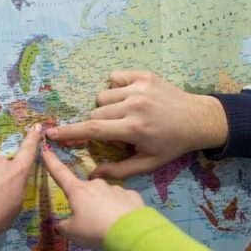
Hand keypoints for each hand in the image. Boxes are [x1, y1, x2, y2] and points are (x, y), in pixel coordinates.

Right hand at [41, 146, 144, 249]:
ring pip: (105, 197)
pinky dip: (121, 210)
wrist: (130, 234)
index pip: (60, 173)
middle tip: (91, 223)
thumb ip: (64, 227)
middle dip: (86, 204)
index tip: (45, 149)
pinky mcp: (132, 195)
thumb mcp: (72, 233)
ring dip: (104, 208)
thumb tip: (62, 225)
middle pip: (86, 191)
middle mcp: (97, 184)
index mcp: (78, 191)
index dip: (51, 162)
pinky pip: (122, 202)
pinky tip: (123, 222)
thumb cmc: (95, 231)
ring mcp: (116, 188)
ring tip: (108, 226)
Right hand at [45, 70, 227, 178]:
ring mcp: (139, 87)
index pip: (92, 129)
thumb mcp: (148, 163)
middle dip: (100, 123)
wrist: (199, 119)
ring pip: (102, 95)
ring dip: (108, 107)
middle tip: (119, 131)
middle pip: (96, 112)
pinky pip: (114, 77)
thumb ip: (118, 170)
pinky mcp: (144, 75)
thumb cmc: (172, 145)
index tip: (51, 133)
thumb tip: (92, 175)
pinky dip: (116, 87)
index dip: (69, 132)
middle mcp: (134, 105)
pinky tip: (130, 98)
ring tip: (125, 114)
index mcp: (133, 128)